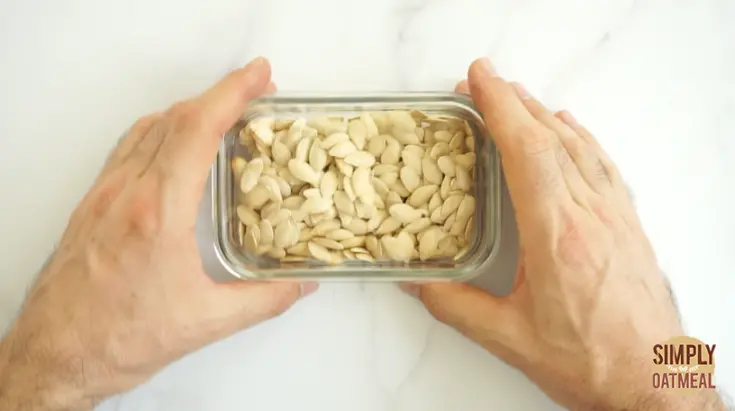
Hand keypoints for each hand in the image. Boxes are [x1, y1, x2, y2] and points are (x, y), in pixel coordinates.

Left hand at [0, 57, 316, 410]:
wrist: (56, 355)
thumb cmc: (118, 339)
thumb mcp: (205, 322)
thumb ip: (264, 300)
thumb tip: (301, 285)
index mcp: (158, 213)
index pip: (197, 130)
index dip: (231, 93)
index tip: (258, 74)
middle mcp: (126, 192)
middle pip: (174, 118)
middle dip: (219, 94)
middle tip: (254, 88)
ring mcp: (104, 195)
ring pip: (147, 128)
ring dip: (188, 109)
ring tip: (221, 109)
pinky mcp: (92, 204)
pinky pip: (127, 147)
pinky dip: (159, 129)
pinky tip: (172, 141)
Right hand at [404, 58, 724, 410]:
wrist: (652, 382)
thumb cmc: (589, 363)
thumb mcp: (507, 338)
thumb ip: (452, 305)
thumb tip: (413, 281)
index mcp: (557, 236)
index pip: (529, 153)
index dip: (501, 109)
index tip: (479, 80)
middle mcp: (591, 216)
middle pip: (552, 139)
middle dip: (514, 102)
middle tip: (484, 81)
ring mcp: (615, 217)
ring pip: (579, 147)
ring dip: (544, 115)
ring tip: (517, 97)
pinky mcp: (628, 225)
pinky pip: (603, 166)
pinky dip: (581, 138)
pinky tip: (570, 128)